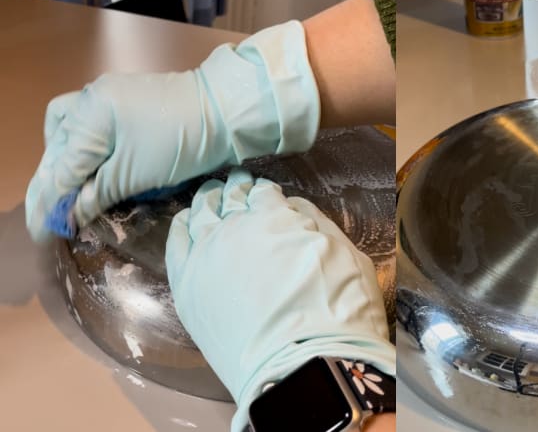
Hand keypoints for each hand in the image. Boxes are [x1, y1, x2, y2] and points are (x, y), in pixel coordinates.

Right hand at [25, 21, 319, 241]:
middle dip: (51, 183)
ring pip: (67, 130)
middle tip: (47, 217)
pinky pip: (87, 124)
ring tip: (64, 191)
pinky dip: (82, 147)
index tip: (42, 232)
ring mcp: (106, 96)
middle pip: (58, 147)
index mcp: (88, 115)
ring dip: (62, 160)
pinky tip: (85, 164)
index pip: (60, 167)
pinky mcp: (124, 101)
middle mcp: (89, 99)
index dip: (50, 203)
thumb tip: (69, 214)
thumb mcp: (136, 174)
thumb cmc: (182, 142)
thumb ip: (98, 194)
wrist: (224, 110)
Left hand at [165, 168, 394, 430]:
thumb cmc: (337, 313)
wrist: (303, 369)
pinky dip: (181, 228)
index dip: (264, 189)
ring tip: (210, 197)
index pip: (263, 192)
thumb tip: (293, 207)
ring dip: (207, 202)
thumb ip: (317, 223)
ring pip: (200, 214)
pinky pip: (176, 244)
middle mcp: (235, 228)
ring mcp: (206, 256)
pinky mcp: (188, 286)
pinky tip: (186, 222)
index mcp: (275, 217)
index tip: (263, 190)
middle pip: (229, 197)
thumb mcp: (346, 256)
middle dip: (235, 188)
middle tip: (236, 183)